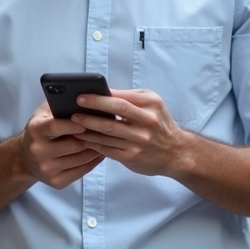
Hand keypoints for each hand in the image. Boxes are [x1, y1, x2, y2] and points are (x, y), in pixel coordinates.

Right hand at [19, 102, 103, 188]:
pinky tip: (99, 153)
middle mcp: (38, 151)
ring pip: (80, 159)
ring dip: (95, 149)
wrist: (25, 158)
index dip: (73, 125)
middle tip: (105, 130)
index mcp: (35, 130)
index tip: (87, 122)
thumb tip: (83, 101)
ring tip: (105, 141)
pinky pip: (81, 172)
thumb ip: (58, 106)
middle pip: (72, 145)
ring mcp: (47, 168)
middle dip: (90, 137)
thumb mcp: (43, 114)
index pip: (55, 127)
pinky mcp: (56, 182)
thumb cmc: (40, 131)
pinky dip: (93, 162)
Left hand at [69, 88, 189, 176]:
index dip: (98, 99)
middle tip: (73, 112)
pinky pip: (107, 149)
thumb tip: (102, 92)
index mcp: (150, 105)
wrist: (177, 152)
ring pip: (106, 135)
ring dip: (87, 130)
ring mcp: (139, 142)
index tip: (80, 96)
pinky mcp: (133, 157)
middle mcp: (147, 123)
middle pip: (112, 118)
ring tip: (72, 125)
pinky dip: (93, 144)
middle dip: (90, 115)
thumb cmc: (159, 123)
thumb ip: (129, 97)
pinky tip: (83, 139)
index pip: (120, 100)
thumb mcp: (152, 104)